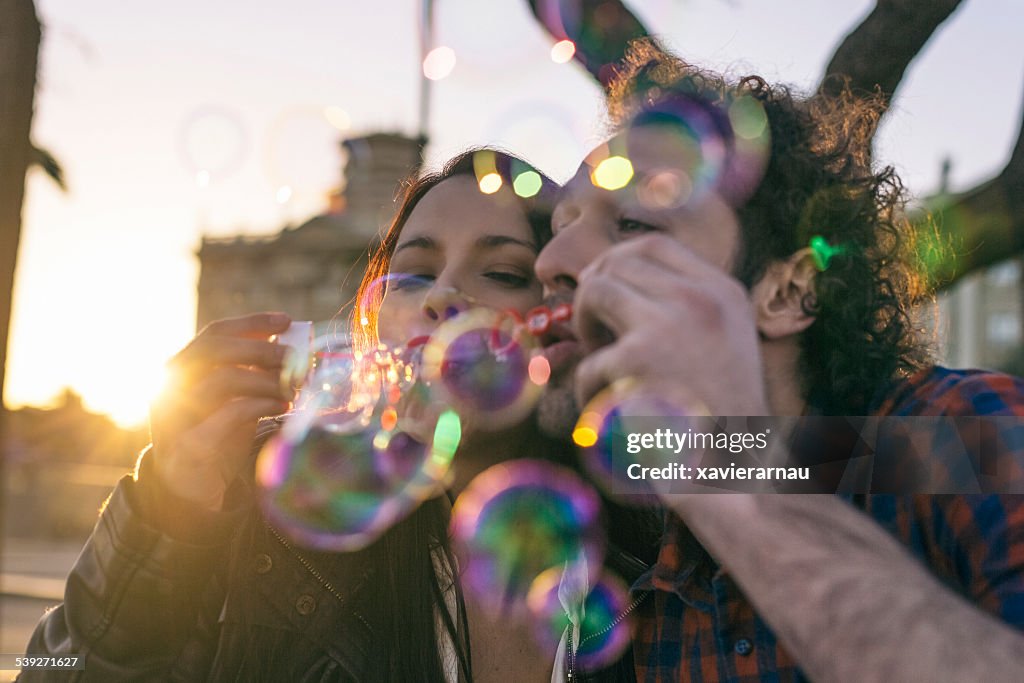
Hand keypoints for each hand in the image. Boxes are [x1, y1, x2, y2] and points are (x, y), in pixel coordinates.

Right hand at [150, 312, 291, 510]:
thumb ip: (253, 371)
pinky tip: (283, 409)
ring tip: (293, 389)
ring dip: (266, 380)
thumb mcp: (236, 397)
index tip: (287, 320)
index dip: (252, 323)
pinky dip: (261, 406)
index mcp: (181, 368)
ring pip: (221, 379)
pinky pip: (228, 414)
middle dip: (261, 349)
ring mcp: (174, 412)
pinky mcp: (188, 442)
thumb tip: (290, 343)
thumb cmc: (217, 435)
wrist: (191, 488)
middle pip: (214, 348)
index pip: (215, 332)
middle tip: (295, 359)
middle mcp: (170, 385)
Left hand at [572, 234, 768, 415]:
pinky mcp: (637, 360)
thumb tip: (609, 281)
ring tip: (600, 366)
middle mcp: (699, 299)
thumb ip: (683, 311)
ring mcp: (668, 325)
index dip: (617, 260)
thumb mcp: (723, 347)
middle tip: (594, 334)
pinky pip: (588, 364)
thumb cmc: (722, 423)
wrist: (736, 479)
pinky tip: (609, 420)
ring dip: (584, 327)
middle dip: (593, 293)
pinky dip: (589, 395)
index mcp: (724, 294)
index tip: (601, 287)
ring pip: (594, 292)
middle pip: (618, 262)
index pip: (656, 245)